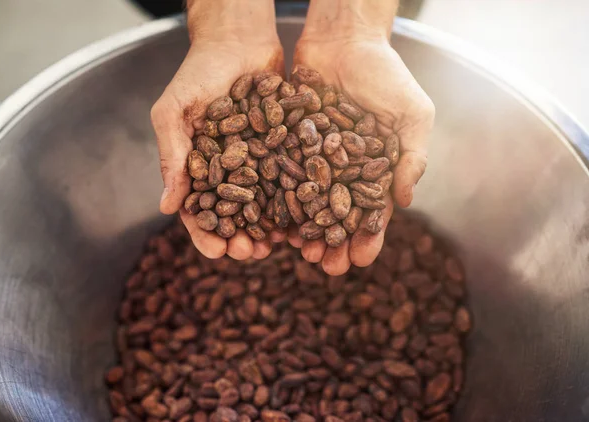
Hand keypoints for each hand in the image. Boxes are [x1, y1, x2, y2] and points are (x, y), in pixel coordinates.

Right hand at [151, 0, 283, 260]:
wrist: (238, 39)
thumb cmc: (198, 72)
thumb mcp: (174, 111)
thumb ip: (172, 155)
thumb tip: (165, 206)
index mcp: (197, 167)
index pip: (198, 210)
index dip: (206, 233)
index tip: (217, 251)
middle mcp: (228, 170)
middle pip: (234, 215)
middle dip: (241, 237)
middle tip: (252, 252)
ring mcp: (256, 161)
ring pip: (263, 205)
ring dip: (268, 228)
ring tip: (277, 244)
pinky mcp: (283, 148)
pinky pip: (288, 180)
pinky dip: (294, 200)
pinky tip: (302, 217)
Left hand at [289, 2, 434, 274]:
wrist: (344, 38)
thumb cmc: (386, 74)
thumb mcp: (413, 113)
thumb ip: (412, 156)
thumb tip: (406, 200)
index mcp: (376, 168)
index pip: (373, 211)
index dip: (368, 237)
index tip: (361, 260)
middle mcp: (344, 169)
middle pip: (338, 215)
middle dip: (334, 243)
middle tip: (326, 267)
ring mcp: (315, 159)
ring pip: (309, 204)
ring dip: (306, 231)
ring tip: (301, 253)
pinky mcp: (289, 144)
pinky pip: (284, 177)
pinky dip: (280, 200)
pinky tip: (275, 222)